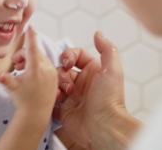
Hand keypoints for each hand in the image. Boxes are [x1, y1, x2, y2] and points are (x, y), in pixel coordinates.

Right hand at [0, 26, 57, 117]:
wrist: (36, 114)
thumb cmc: (23, 100)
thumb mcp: (13, 88)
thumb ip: (6, 79)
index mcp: (36, 69)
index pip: (32, 48)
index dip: (30, 36)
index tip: (31, 26)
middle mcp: (47, 69)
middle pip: (34, 53)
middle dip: (23, 55)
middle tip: (16, 64)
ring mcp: (52, 72)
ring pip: (40, 58)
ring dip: (30, 60)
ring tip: (21, 70)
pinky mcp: (56, 77)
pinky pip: (46, 64)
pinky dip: (38, 65)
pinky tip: (31, 74)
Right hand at [54, 31, 140, 148]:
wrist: (103, 128)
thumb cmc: (110, 100)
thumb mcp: (112, 71)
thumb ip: (107, 49)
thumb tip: (98, 33)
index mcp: (92, 71)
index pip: (75, 55)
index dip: (68, 56)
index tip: (66, 62)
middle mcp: (81, 82)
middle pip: (61, 68)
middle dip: (59, 74)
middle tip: (66, 85)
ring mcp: (71, 96)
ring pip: (53, 83)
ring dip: (54, 87)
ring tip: (62, 96)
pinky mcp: (63, 110)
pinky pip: (50, 100)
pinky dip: (48, 99)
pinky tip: (55, 102)